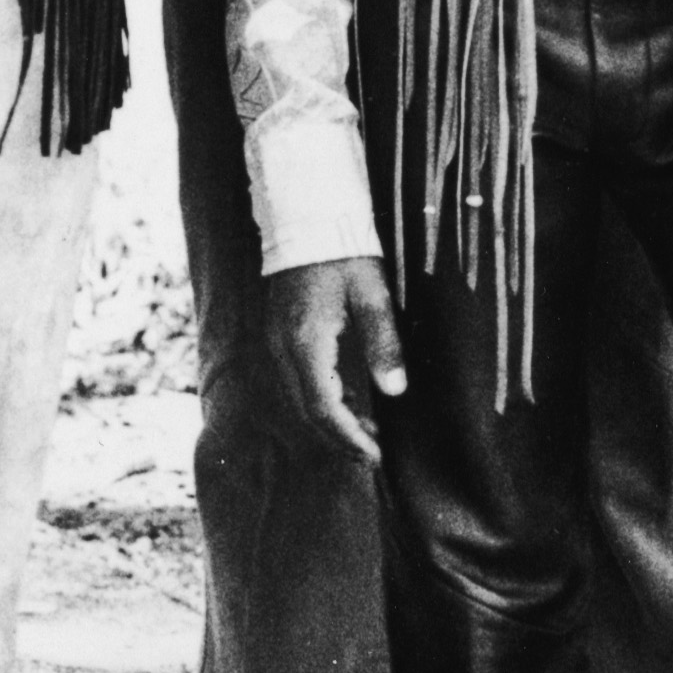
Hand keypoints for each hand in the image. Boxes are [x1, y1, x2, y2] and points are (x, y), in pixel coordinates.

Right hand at [265, 253, 406, 464]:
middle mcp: (283, 348)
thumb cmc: (344, 250)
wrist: (307, 216)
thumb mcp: (373, 293)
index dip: (350, 437)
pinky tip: (349, 398)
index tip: (376, 456)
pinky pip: (296, 381)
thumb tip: (396, 390)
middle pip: (308, 411)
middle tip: (374, 453)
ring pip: (299, 399)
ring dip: (331, 420)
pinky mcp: (279, 333)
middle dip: (341, 437)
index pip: (324, 408)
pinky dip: (321, 399)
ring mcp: (277, 341)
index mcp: (306, 342)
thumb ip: (384, 342)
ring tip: (368, 430)